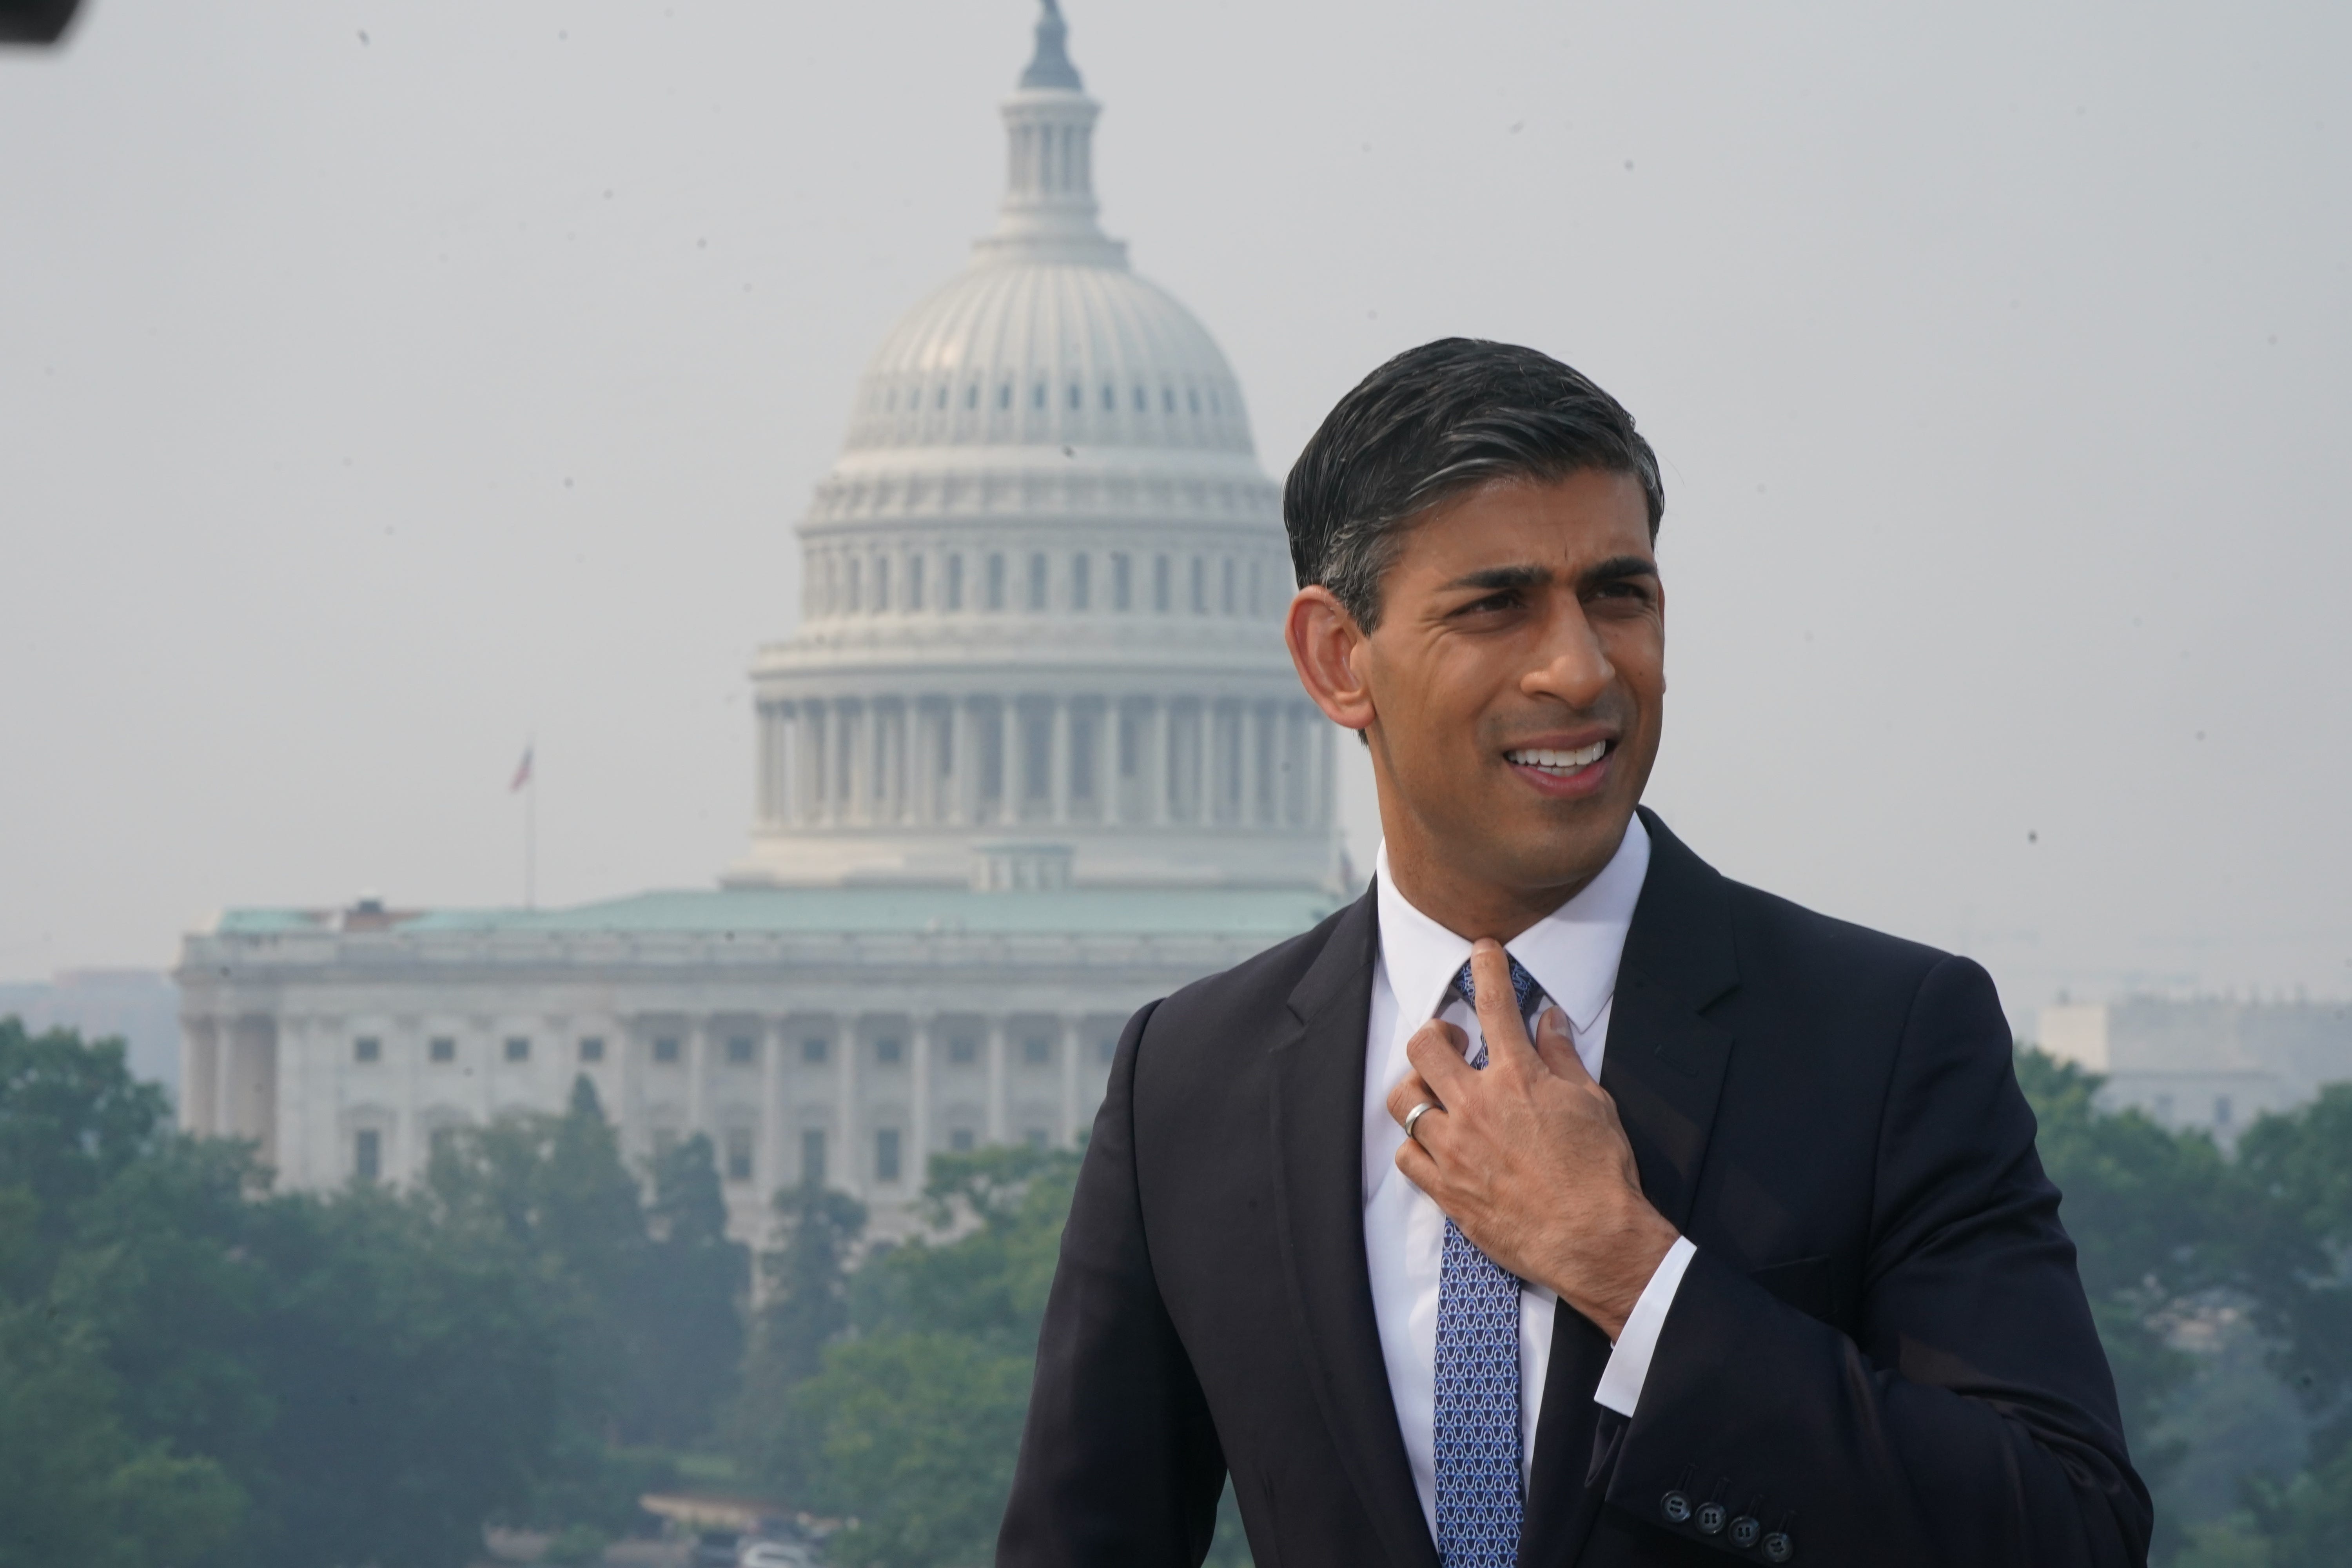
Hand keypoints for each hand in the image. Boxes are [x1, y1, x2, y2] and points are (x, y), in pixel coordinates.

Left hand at [1386, 940, 1679, 1341]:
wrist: (1592, 1239)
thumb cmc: (1600, 1172)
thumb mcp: (1593, 1103)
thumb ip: (1562, 1057)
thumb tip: (1549, 1021)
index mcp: (1518, 1078)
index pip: (1495, 1006)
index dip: (1486, 969)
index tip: (1481, 950)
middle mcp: (1477, 1106)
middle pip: (1424, 1046)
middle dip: (1435, 1033)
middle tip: (1454, 1041)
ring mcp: (1455, 1148)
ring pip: (1403, 1100)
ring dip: (1418, 1090)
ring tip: (1439, 1095)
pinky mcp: (1445, 1188)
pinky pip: (1405, 1155)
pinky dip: (1415, 1145)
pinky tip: (1435, 1145)